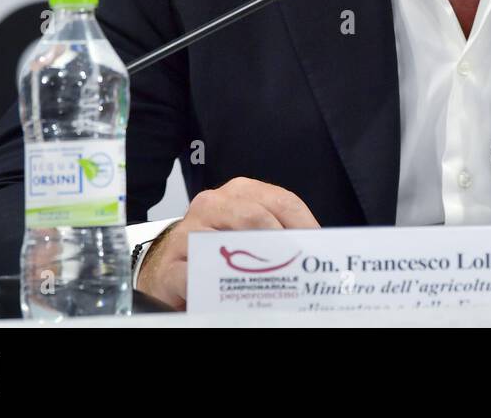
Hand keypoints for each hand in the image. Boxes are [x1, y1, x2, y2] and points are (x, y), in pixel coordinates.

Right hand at [136, 177, 319, 309]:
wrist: (169, 268)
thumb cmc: (217, 249)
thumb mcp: (250, 232)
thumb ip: (278, 234)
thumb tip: (318, 250)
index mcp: (240, 192)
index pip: (282, 201)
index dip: (306, 226)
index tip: (321, 249)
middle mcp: (213, 204)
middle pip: (258, 217)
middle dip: (284, 245)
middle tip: (301, 268)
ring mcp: (188, 233)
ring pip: (230, 243)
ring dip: (258, 266)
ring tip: (278, 284)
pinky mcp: (171, 266)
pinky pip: (198, 276)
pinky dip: (221, 288)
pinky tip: (238, 298)